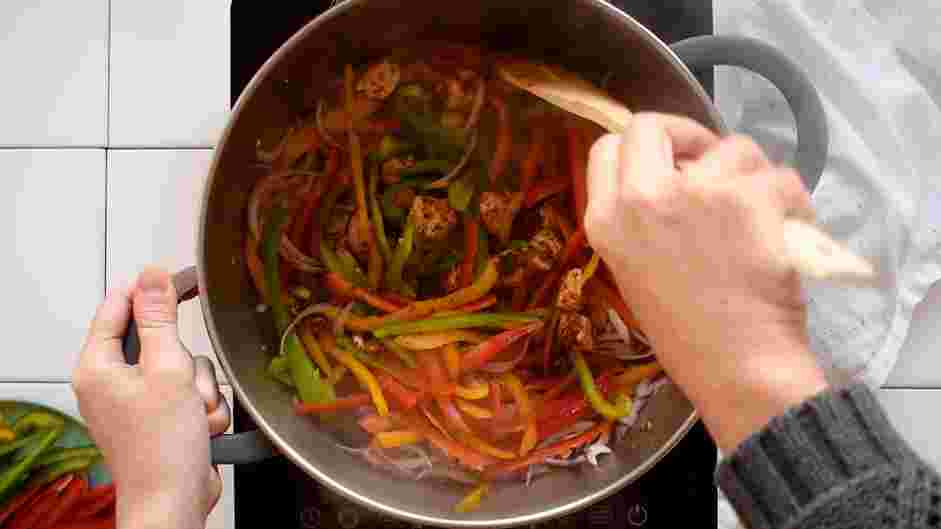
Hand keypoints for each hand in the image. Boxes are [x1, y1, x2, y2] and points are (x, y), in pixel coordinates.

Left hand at [73, 267, 229, 528]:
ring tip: (193, 415)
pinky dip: (204, 409)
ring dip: (201, 390)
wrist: (175, 502)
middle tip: (184, 384)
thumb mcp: (166, 370)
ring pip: (186, 368)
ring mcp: (139, 402)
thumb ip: (159, 318)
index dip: (152, 291)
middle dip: (188, 363)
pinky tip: (199, 429)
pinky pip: (193, 393)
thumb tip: (151, 275)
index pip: (120, 307)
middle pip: (163, 341)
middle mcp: (113, 383)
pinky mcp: (163, 418)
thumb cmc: (162, 448)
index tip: (182, 280)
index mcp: (98, 367)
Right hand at [584, 113, 826, 452]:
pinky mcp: (748, 196)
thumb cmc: (686, 334)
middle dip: (689, 137)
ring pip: (731, 146)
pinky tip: (791, 228)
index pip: (607, 148)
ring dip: (751, 174)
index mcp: (604, 220)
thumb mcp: (634, 271)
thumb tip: (676, 177)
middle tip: (714, 165)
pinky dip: (792, 199)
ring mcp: (695, 192)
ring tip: (761, 214)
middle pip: (652, 125)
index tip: (669, 163)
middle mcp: (640, 197)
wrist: (737, 368)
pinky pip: (779, 174)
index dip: (642, 148)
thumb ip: (640, 219)